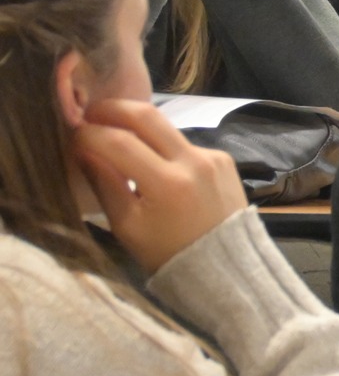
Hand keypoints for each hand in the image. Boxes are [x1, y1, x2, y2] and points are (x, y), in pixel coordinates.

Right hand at [72, 98, 247, 273]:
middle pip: (146, 115)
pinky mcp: (224, 158)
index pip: (118, 142)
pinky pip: (185, 144)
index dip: (89, 134)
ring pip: (166, 128)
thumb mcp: (127, 226)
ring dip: (138, 129)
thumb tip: (84, 150)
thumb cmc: (169, 254)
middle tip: (90, 114)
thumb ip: (104, 183)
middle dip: (112, 109)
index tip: (73, 136)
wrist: (227, 266)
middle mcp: (194, 162)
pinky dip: (164, 149)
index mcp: (168, 184)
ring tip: (117, 139)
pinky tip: (155, 165)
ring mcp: (213, 156)